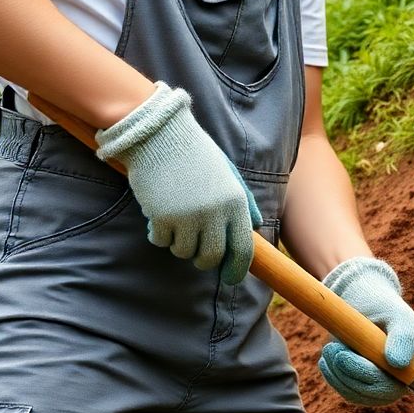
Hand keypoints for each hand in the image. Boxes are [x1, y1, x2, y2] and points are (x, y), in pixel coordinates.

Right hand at [95, 81, 261, 284]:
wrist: (160, 133)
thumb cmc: (195, 153)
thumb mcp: (227, 174)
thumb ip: (243, 202)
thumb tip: (255, 227)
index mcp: (235, 202)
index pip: (243, 249)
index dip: (237, 269)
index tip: (230, 279)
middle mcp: (214, 213)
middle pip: (211, 258)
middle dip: (203, 261)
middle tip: (196, 255)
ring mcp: (188, 216)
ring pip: (184, 253)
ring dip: (179, 245)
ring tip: (175, 224)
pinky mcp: (162, 217)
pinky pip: (161, 241)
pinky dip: (159, 235)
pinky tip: (158, 218)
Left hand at [318, 258, 413, 405]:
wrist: (363, 299)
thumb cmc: (384, 306)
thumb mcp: (398, 314)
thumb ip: (405, 336)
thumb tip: (398, 364)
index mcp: (409, 367)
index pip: (392, 388)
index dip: (369, 377)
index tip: (345, 356)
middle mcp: (394, 380)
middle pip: (371, 394)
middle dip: (349, 374)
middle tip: (332, 349)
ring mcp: (373, 382)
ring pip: (354, 393)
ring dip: (337, 374)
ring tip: (329, 347)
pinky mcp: (355, 380)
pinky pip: (342, 388)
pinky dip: (331, 375)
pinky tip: (327, 358)